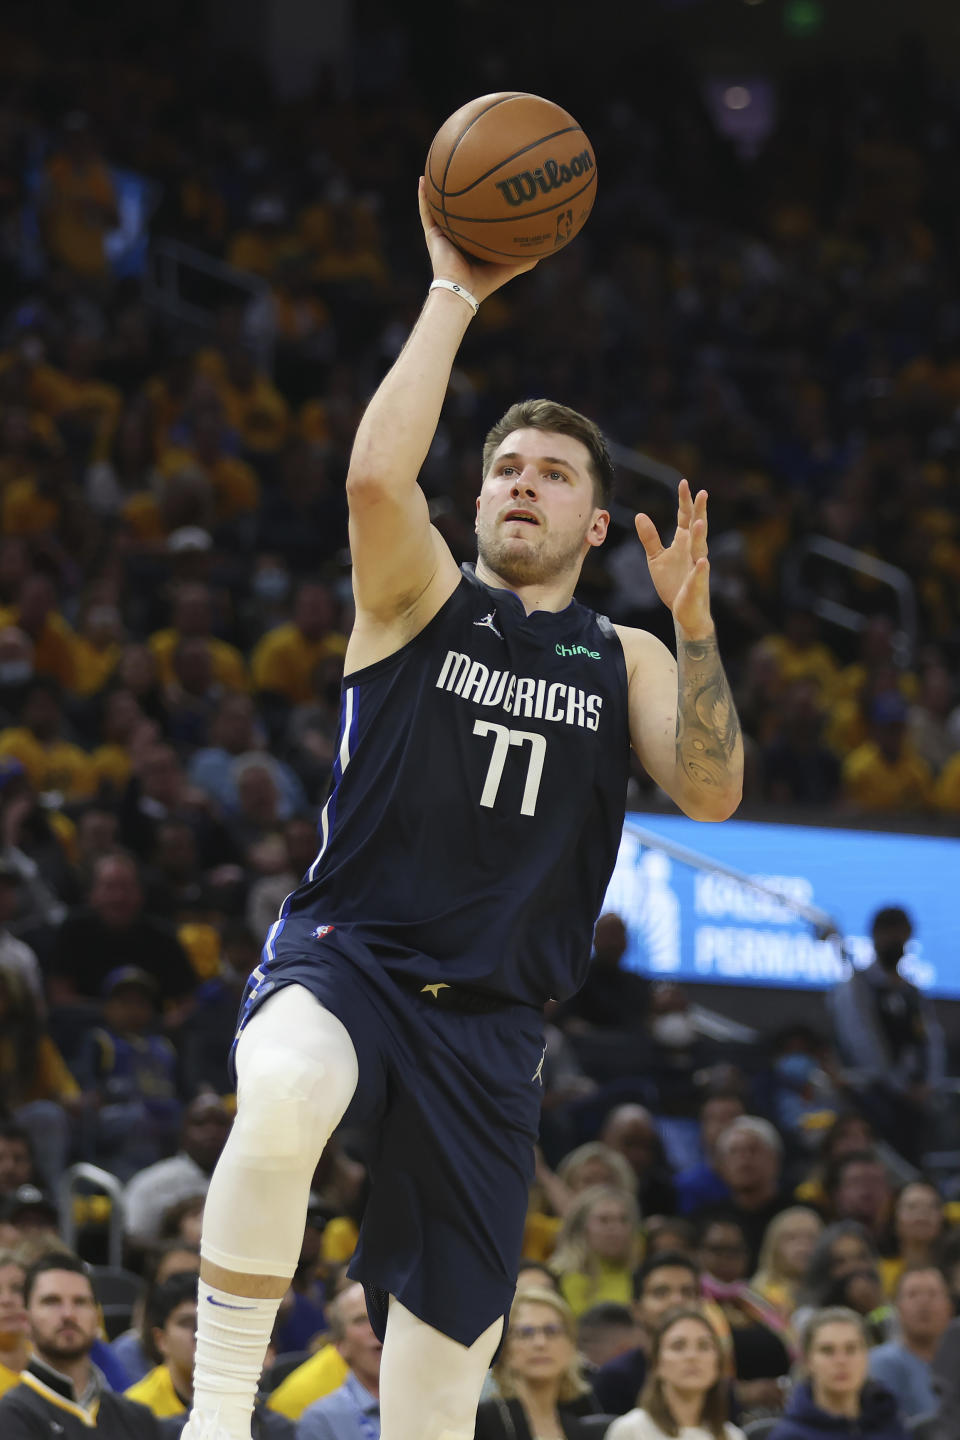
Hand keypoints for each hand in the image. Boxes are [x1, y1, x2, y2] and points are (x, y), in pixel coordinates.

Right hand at [418, 178, 538, 303]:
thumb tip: (547, 246)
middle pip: (458, 207)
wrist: (462, 291)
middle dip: (460, 190)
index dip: (481, 203)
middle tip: (465, 167)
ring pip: (438, 206)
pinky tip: (422, 179)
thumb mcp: (510, 265)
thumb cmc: (485, 282)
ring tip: (437, 166)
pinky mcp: (432, 235)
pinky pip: (426, 211)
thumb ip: (525, 257)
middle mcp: (456, 234)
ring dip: (437, 187)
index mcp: (472, 240)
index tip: (488, 184)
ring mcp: (443, 233)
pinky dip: (423, 196)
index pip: (476, 218)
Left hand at [635, 479, 713, 639]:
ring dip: (701, 536)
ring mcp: (697, 568)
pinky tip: (702, 562)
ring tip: (700, 522)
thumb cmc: (673, 583)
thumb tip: (640, 515)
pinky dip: (700, 570)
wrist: (683, 611)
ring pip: (700, 549)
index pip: (685, 517)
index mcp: (684, 543)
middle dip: (699, 511)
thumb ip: (650, 537)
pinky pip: (698, 577)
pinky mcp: (696, 586)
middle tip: (702, 493)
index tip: (684, 482)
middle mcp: (693, 551)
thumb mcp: (656, 558)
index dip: (685, 501)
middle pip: (697, 527)